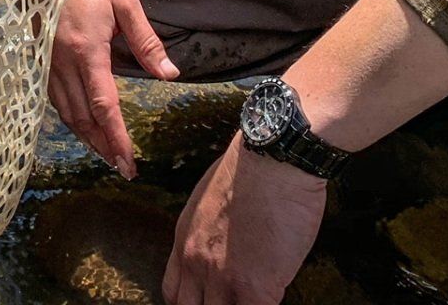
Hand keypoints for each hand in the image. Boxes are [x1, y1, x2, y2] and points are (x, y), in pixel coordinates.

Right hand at [48, 0, 178, 177]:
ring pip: (65, 110)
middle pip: (82, 117)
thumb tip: (169, 76)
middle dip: (102, 145)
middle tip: (121, 167)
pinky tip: (81, 122)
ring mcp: (46, 59)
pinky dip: (69, 116)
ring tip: (104, 152)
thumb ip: (146, 43)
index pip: (104, 106)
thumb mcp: (126, 3)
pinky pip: (53, 95)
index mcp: (87, 49)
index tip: (128, 162)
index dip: (117, 138)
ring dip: (85, 135)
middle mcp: (63, 61)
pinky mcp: (39, 54)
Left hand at [164, 137, 327, 304]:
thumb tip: (225, 247)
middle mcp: (196, 263)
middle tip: (232, 300)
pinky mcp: (256, 288)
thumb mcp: (209, 200)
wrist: (274, 158)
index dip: (191, 303)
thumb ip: (209, 231)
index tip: (207, 301)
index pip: (173, 293)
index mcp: (184, 240)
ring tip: (254, 298)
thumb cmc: (250, 168)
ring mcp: (224, 278)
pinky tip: (274, 295)